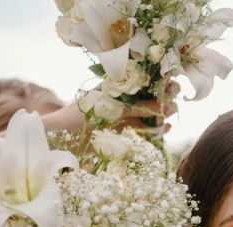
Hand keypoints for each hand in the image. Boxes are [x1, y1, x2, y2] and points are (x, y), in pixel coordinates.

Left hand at [42, 81, 179, 134]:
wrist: (59, 140)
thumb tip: (164, 106)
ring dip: (162, 114)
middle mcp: (122, 100)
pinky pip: (145, 130)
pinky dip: (157, 129)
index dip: (158, 81)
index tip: (170, 84)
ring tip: (171, 116)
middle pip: (149, 96)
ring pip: (150, 114)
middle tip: (173, 102)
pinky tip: (167, 128)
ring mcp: (124, 116)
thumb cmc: (79, 117)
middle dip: (163, 98)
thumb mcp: (111, 109)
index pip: (142, 80)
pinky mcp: (124, 134)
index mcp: (115, 87)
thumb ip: (138, 108)